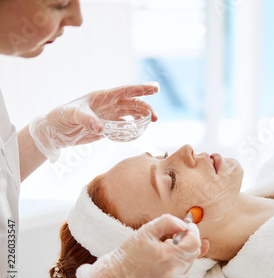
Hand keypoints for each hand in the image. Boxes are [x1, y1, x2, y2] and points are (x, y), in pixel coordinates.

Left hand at [29, 83, 159, 161]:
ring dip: (141, 118)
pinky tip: (137, 132)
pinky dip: (132, 129)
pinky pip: (123, 127)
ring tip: (150, 122)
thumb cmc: (61, 116)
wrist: (55, 131)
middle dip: (145, 108)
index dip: (141, 89)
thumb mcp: (72, 114)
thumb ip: (87, 120)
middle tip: (155, 117)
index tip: (156, 88)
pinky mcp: (106, 128)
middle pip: (132, 103)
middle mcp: (108, 105)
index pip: (126, 91)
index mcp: (102, 96)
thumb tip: (102, 128)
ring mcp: (108, 116)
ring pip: (130, 114)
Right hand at [76, 214, 200, 277]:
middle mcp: (173, 272)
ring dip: (182, 254)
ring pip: (190, 263)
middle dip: (187, 241)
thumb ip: (167, 222)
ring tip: (165, 251)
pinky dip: (179, 266)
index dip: (193, 231)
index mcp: (167, 256)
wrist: (117, 277)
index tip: (187, 226)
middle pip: (194, 252)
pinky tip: (165, 262)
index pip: (194, 242)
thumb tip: (184, 225)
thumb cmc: (129, 252)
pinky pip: (184, 274)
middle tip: (172, 237)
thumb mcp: (146, 231)